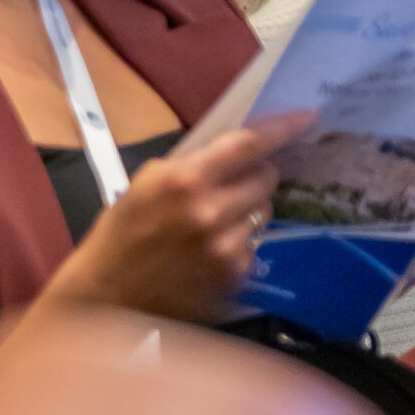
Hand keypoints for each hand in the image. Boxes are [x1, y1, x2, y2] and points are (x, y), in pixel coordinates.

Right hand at [41, 109, 312, 323]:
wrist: (107, 296)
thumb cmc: (122, 234)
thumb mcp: (147, 183)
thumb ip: (193, 163)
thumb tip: (238, 148)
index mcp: (184, 180)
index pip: (247, 145)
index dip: (282, 129)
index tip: (307, 118)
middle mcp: (209, 211)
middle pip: (266, 178)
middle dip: (254, 177)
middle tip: (231, 187)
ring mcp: (225, 247)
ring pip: (265, 212)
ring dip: (246, 213)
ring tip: (211, 227)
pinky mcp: (233, 276)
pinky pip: (254, 245)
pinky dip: (238, 245)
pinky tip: (208, 254)